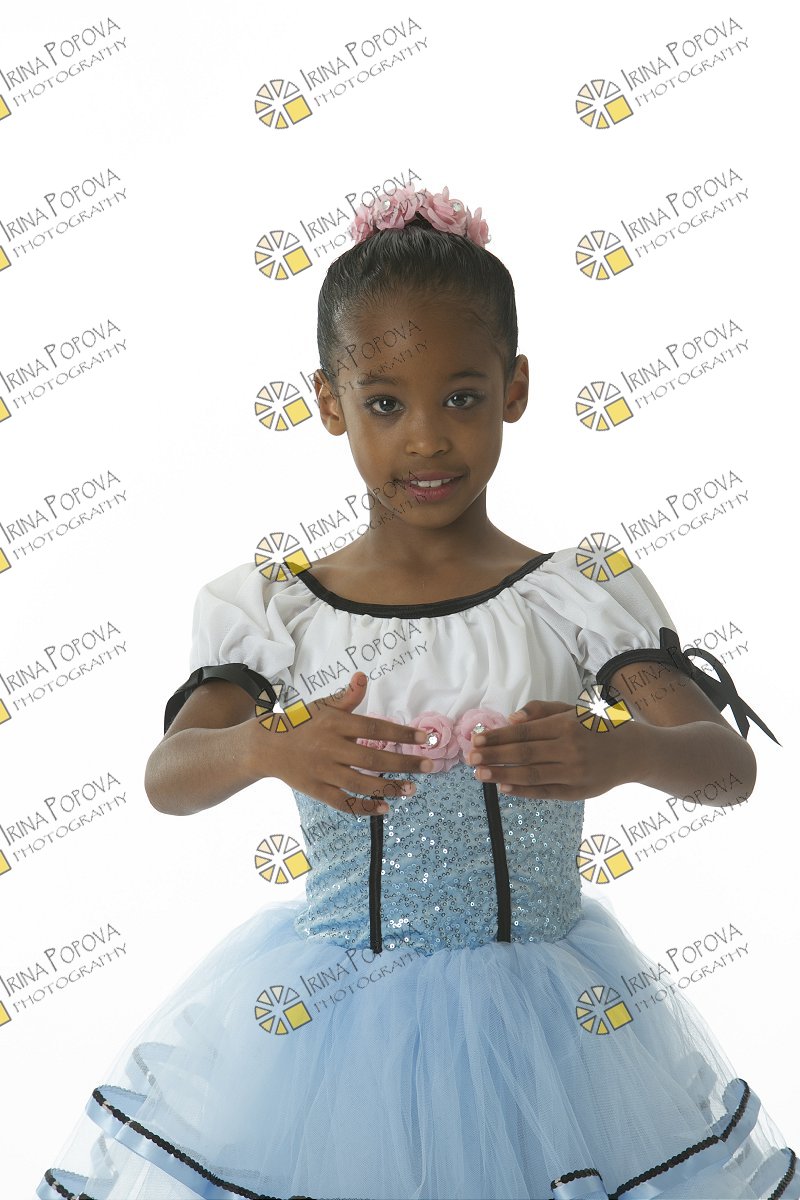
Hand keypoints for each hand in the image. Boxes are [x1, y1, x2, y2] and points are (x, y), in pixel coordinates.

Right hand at [251, 672, 433, 815]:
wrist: (264, 746)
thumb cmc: (300, 723)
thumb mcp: (322, 706)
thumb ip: (347, 697)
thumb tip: (363, 677)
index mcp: (335, 723)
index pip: (375, 729)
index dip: (402, 735)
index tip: (426, 739)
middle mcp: (330, 747)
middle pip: (373, 758)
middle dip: (405, 764)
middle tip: (430, 766)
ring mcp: (323, 771)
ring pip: (361, 783)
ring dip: (389, 788)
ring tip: (412, 790)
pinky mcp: (316, 790)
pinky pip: (343, 802)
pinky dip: (364, 806)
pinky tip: (384, 807)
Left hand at [466, 699, 630, 800]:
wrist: (633, 752)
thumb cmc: (596, 727)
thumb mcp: (573, 710)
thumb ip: (541, 710)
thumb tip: (512, 719)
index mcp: (566, 725)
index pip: (524, 732)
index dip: (498, 737)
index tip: (477, 739)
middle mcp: (570, 749)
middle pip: (524, 753)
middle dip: (494, 756)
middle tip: (471, 758)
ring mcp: (574, 772)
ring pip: (531, 775)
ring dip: (502, 775)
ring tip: (480, 774)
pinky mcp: (577, 792)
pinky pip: (545, 792)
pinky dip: (523, 791)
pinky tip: (503, 788)